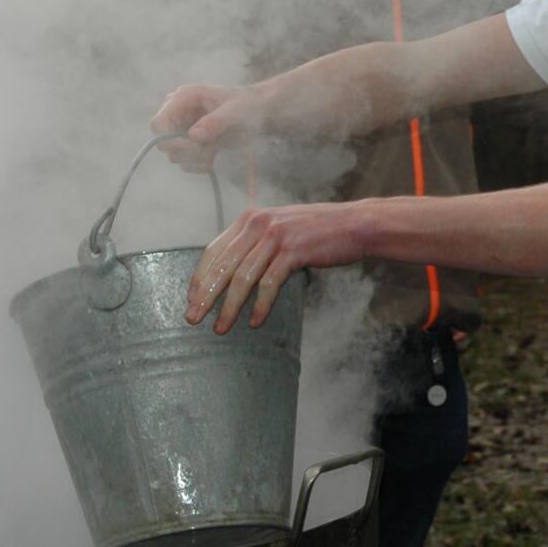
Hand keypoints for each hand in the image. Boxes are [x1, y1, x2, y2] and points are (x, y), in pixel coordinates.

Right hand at [149, 83, 248, 170]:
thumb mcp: (235, 111)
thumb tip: (194, 135)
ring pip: (175, 154)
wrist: (259, 111)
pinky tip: (211, 161)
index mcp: (183, 98)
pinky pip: (186, 161)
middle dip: (184, 152)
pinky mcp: (194, 143)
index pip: (159, 123)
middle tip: (206, 151)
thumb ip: (215, 122)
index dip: (169, 140)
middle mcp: (179, 113)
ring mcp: (185, 129)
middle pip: (164, 142)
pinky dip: (197, 165)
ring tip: (213, 152)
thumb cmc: (247, 104)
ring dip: (193, 159)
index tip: (191, 148)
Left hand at [186, 202, 369, 332]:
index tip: (191, 299)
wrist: (355, 224)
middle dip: (205, 296)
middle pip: (222, 265)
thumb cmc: (319, 231)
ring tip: (221, 328)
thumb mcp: (279, 228)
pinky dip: (260, 306)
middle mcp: (258, 224)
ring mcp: (276, 237)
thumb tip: (232, 269)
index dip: (200, 277)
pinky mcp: (293, 251)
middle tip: (193, 318)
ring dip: (229, 307)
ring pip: (242, 278)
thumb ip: (255, 243)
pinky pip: (269, 284)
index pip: (214, 250)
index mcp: (250, 219)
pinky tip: (255, 321)